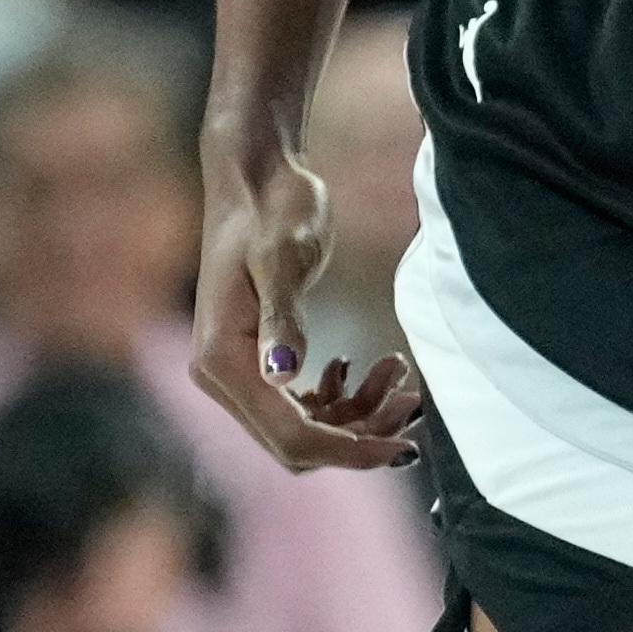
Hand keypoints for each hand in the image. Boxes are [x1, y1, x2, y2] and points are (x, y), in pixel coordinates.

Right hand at [195, 140, 423, 472]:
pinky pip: (303, 407)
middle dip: (359, 436)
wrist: (259, 180)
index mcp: (221, 361)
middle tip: (412, 403)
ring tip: (399, 374)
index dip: (348, 451)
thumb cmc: (274, 211)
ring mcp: (238, 372)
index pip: (289, 435)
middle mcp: (220, 377)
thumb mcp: (283, 259)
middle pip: (296, 444)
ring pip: (306, 428)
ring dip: (358, 416)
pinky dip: (343, 399)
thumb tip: (281, 374)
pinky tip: (370, 370)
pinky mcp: (259, 362)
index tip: (404, 448)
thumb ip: (283, 318)